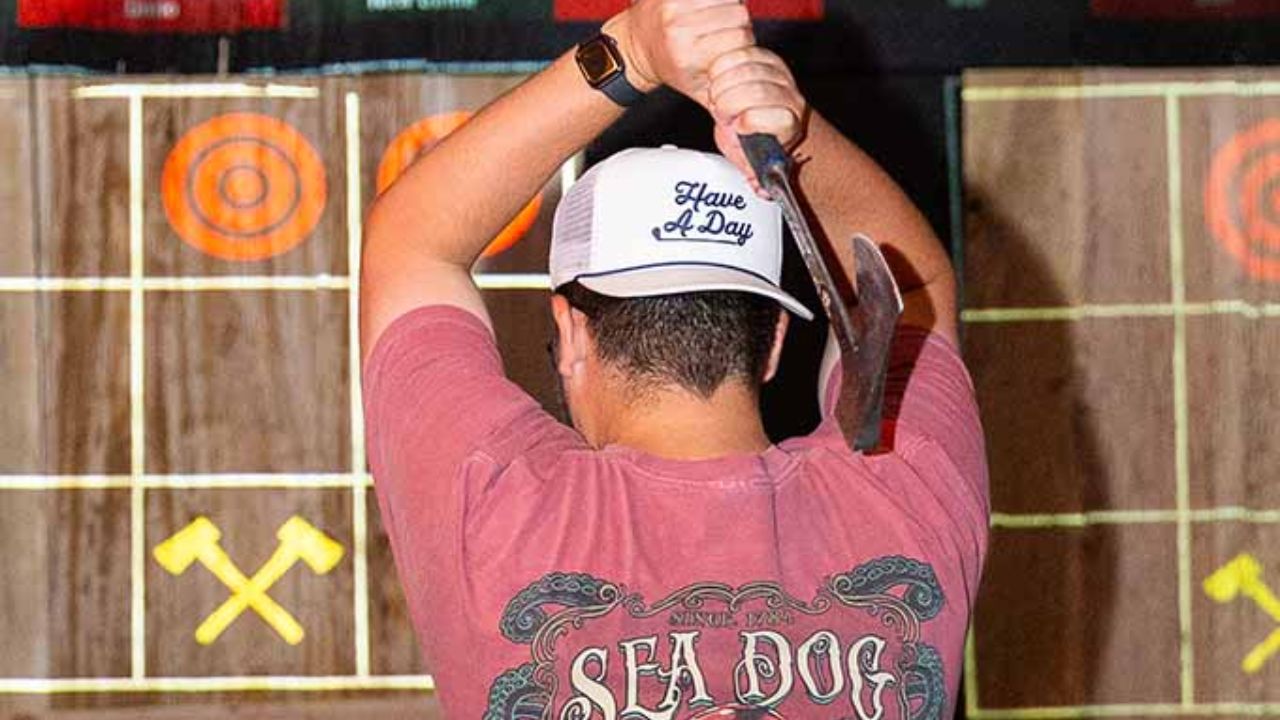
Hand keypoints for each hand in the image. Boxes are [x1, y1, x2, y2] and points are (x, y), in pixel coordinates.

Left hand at [606, 0, 754, 105]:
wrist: (639, 45)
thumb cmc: (673, 67)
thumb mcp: (701, 91)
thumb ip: (726, 100)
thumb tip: (749, 111)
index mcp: (688, 55)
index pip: (740, 38)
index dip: (744, 42)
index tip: (736, 49)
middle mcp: (679, 28)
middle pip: (738, 15)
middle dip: (739, 24)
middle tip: (728, 32)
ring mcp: (674, 5)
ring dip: (730, 7)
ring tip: (719, 20)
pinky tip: (710, 8)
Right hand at [706, 47, 807, 191]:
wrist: (763, 116)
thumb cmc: (756, 139)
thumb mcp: (750, 160)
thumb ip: (754, 175)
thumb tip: (761, 189)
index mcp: (789, 125)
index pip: (774, 116)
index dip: (750, 121)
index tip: (738, 126)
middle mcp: (789, 97)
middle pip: (755, 90)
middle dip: (729, 103)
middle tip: (724, 113)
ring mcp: (780, 75)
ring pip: (746, 68)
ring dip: (724, 85)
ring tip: (722, 98)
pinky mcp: (767, 57)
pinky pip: (739, 54)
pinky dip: (723, 66)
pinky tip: (721, 79)